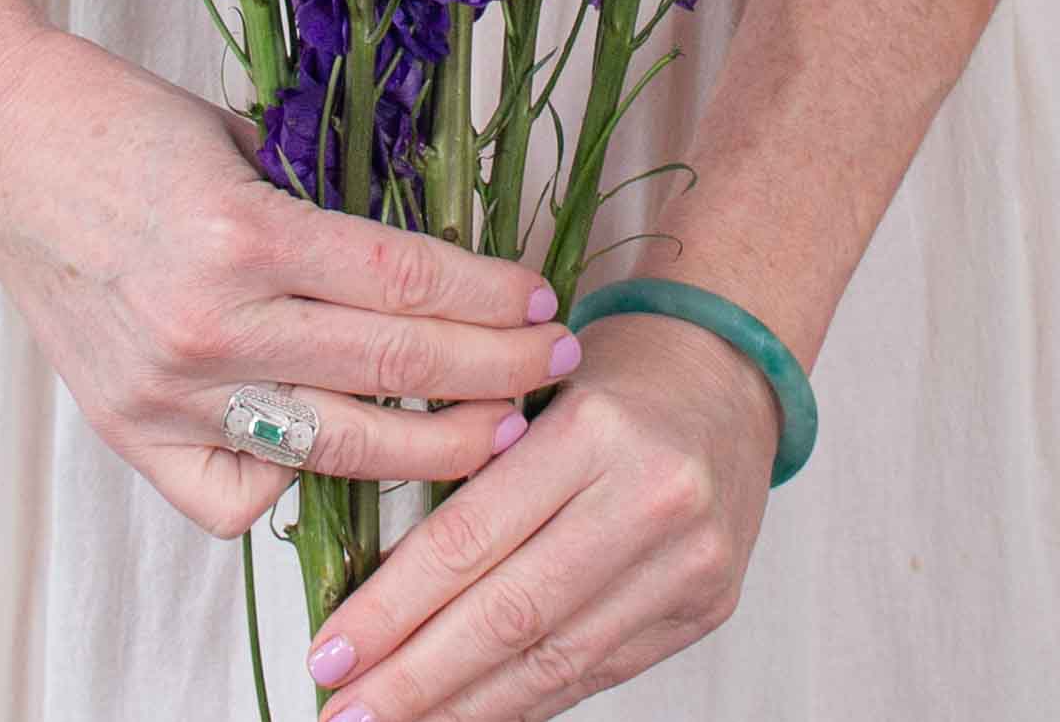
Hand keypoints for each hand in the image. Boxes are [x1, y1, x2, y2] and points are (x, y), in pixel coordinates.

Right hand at [0, 24, 573, 535]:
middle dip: (494, 373)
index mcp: (247, 231)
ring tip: (495, 433)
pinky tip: (341, 460)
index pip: (407, 281)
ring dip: (432, 446)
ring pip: (336, 448)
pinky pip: (238, 498)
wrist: (1, 145)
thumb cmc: (126, 122)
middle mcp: (213, 322)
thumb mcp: (246, 140)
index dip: (490, 298)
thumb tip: (429, 259)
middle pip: (392, 367)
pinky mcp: (132, 429)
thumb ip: (323, 209)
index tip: (542, 299)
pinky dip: (297, 489)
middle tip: (554, 365)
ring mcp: (170, 388)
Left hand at [299, 309, 777, 720]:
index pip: (473, 537)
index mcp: (595, 429)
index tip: (330, 652)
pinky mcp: (706, 607)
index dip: (394, 607)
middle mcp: (651, 498)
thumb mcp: (534, 392)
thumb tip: (376, 591)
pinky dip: (525, 701)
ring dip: (464, 708)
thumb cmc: (612, 375)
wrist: (730, 372)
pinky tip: (470, 714)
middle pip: (511, 614)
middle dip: (417, 679)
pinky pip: (596, 671)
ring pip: (554, 660)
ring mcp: (688, 562)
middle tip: (345, 712)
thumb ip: (474, 477)